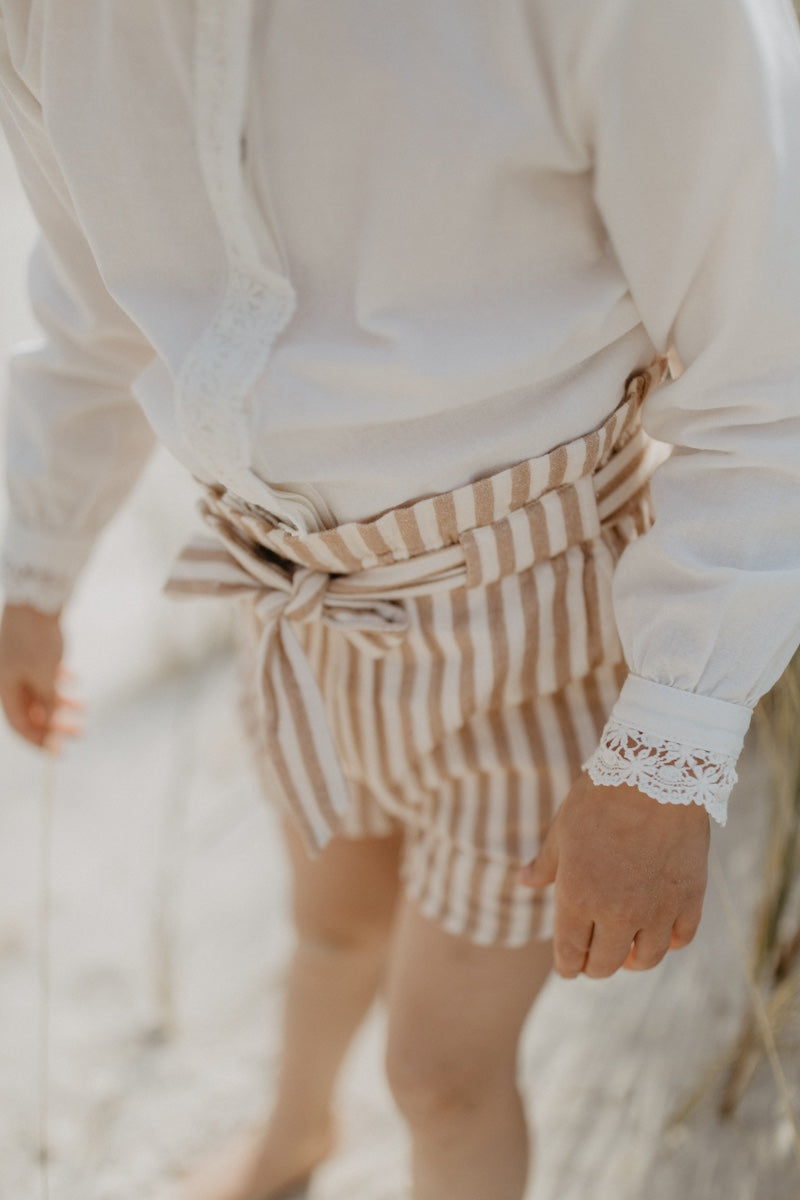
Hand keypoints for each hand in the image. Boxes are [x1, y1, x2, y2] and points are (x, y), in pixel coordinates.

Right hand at [0, 603, 81, 750]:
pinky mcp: (29, 652)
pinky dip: (58, 682)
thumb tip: (53, 727)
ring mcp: (18, 665)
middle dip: (55, 724)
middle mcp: (8, 679)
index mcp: (5, 689)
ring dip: (61, 702)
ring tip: (83, 708)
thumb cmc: (37, 639)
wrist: (35, 600)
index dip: (39, 740)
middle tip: (79, 733)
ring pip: (40, 692)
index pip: (20, 725)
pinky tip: (74, 682)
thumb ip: (50, 704)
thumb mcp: (46, 677)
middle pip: (32, 710)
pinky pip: (43, 675)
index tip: (59, 751)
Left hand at [521, 773, 708, 978]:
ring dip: (633, 961)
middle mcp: (617, 913)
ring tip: (628, 955)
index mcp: (578, 897)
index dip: (567, 966)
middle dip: (596, 967)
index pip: (570, 952)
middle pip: (606, 964)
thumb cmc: (600, 797)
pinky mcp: (689, 898)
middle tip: (594, 963)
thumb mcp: (562, 830)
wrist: (655, 775)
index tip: (568, 969)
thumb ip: (545, 865)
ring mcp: (656, 909)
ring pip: (646, 959)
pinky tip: (661, 936)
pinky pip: (681, 938)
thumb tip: (524, 881)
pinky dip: (669, 942)